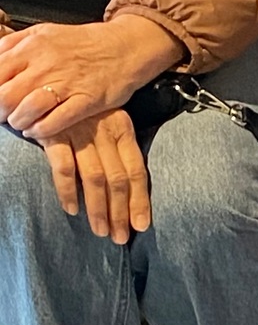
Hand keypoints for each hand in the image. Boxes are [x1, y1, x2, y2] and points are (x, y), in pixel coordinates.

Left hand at [0, 14, 183, 140]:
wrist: (124, 47)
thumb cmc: (84, 44)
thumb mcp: (45, 33)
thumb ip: (17, 44)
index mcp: (33, 45)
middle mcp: (47, 64)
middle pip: (7, 94)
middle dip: (0, 110)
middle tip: (4, 115)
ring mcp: (67, 83)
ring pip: (27, 108)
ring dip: (18, 121)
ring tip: (20, 123)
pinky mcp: (86, 101)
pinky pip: (56, 121)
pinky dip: (41, 130)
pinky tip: (37, 130)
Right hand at [38, 109, 151, 242]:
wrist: (50, 86)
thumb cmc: (84, 110)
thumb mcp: (108, 122)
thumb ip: (118, 151)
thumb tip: (129, 193)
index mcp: (123, 129)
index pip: (136, 171)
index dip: (140, 201)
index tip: (141, 225)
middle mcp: (104, 131)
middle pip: (118, 179)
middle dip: (120, 212)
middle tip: (119, 237)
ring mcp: (79, 132)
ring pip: (94, 177)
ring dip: (98, 208)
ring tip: (100, 231)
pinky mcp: (54, 134)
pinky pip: (63, 167)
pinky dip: (67, 191)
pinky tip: (72, 210)